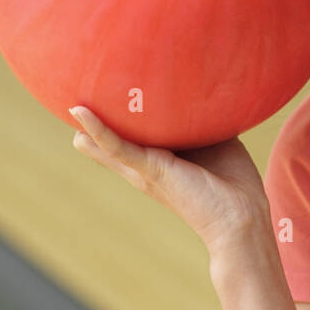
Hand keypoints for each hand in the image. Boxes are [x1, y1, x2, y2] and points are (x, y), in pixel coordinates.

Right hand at [69, 106, 269, 252]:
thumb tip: (208, 92)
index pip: (132, 142)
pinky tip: (80, 112)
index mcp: (161, 160)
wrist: (240, 216)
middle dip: (93, 129)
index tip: (104, 102)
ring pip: (106, 144)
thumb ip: (206, 119)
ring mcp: (144, 168)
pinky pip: (116, 146)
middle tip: (75, 102)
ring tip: (70, 103)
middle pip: (110, 146)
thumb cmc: (232, 183)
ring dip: (89, 125)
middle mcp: (147, 165)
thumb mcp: (216, 142)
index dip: (116, 125)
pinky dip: (98, 129)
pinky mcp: (149, 169)